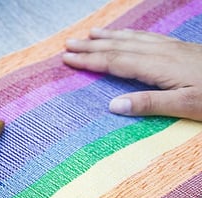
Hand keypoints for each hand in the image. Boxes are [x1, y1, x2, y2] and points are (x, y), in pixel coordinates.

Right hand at [63, 28, 201, 120]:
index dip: (90, 60)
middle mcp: (163, 53)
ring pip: (133, 38)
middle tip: (68, 44)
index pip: (116, 61)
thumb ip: (150, 104)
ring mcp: (173, 48)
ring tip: (90, 34)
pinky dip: (131, 34)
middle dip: (92, 45)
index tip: (67, 58)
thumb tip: (113, 105)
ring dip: (109, 36)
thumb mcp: (186, 106)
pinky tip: (126, 35)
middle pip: (120, 46)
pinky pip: (148, 37)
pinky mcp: (182, 49)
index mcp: (159, 67)